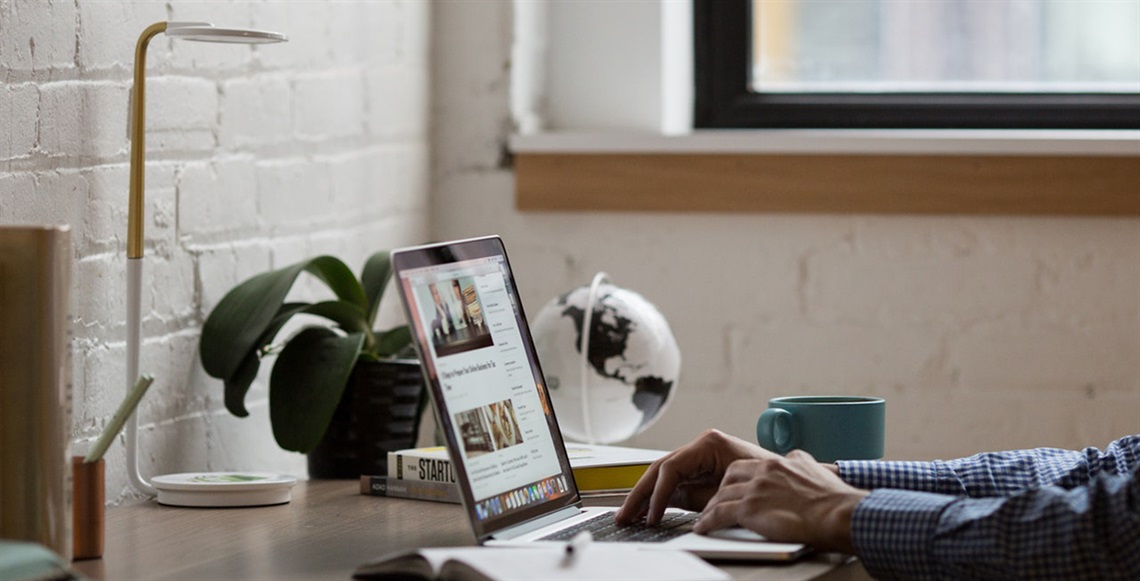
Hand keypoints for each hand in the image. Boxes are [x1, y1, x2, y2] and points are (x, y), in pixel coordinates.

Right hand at [615, 429, 778, 525]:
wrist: (793, 488)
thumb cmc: (765, 485)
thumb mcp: (724, 496)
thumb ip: (693, 499)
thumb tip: (664, 505)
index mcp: (709, 444)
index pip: (671, 469)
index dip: (656, 494)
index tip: (650, 516)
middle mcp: (703, 445)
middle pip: (661, 469)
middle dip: (640, 494)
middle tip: (624, 515)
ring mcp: (702, 455)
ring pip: (664, 474)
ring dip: (646, 495)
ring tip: (630, 515)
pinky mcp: (703, 468)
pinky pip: (676, 480)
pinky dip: (662, 495)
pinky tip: (649, 511)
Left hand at [693, 449, 867, 552]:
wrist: (838, 513)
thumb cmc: (834, 500)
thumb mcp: (814, 469)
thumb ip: (800, 463)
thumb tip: (797, 461)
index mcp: (778, 462)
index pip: (747, 466)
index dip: (736, 479)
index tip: (732, 488)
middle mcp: (764, 471)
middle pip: (729, 477)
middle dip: (720, 489)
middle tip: (715, 501)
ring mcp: (756, 489)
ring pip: (721, 495)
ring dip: (711, 507)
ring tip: (705, 517)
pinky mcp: (750, 509)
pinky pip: (719, 514)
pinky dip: (708, 521)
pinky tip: (703, 528)